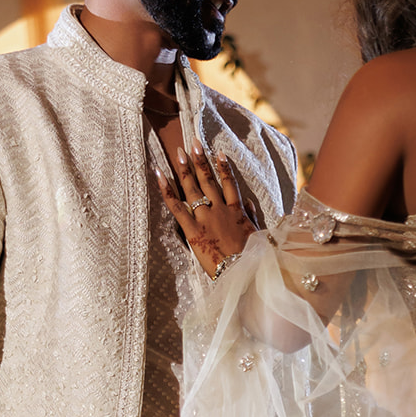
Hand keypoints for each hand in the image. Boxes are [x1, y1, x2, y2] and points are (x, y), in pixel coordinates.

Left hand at [156, 143, 255, 277]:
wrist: (243, 273)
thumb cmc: (252, 259)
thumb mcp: (257, 236)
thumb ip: (251, 218)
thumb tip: (248, 204)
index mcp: (236, 212)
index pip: (229, 184)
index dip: (224, 167)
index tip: (219, 153)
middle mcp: (220, 210)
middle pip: (208, 180)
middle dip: (200, 160)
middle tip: (193, 143)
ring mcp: (206, 218)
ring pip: (193, 188)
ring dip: (185, 168)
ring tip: (179, 151)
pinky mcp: (193, 230)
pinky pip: (176, 206)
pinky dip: (166, 189)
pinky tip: (159, 173)